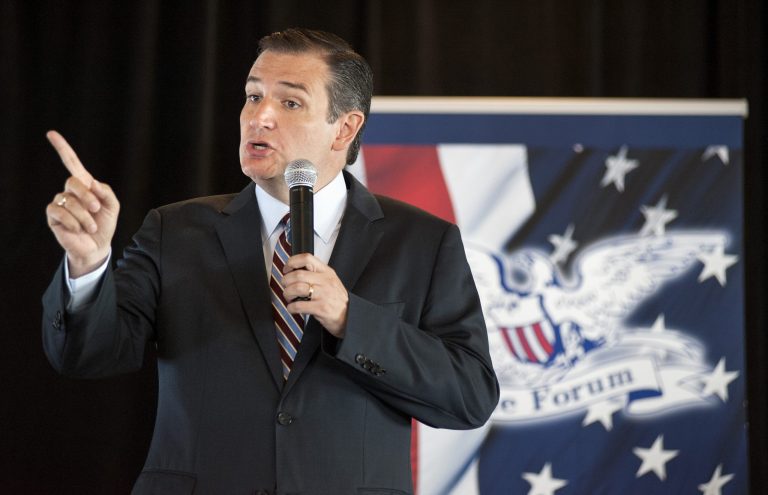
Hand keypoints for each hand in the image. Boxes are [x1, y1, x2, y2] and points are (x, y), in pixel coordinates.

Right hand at [45, 131, 119, 277]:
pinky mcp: (53, 216)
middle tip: (96, 209)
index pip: (71, 162)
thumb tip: (92, 184)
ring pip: (69, 200)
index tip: (51, 134)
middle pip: (73, 181)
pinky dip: (74, 222)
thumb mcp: (112, 207)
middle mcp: (69, 191)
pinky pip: (60, 212)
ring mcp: (60, 203)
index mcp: (84, 185)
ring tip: (90, 227)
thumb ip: (106, 192)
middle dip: (88, 196)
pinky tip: (79, 229)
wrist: (97, 246)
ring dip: (85, 216)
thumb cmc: (104, 225)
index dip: (62, 148)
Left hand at [282, 254, 348, 336]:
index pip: (307, 258)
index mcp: (327, 272)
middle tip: (285, 286)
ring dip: (287, 293)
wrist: (349, 316)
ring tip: (289, 297)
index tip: (287, 269)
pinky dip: (291, 307)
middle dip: (286, 281)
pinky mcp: (321, 308)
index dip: (292, 262)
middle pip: (298, 275)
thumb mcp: (330, 280)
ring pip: (296, 288)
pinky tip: (292, 308)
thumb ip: (316, 273)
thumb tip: (294, 270)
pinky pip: (299, 306)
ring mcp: (324, 295)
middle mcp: (325, 281)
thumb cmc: (337, 299)